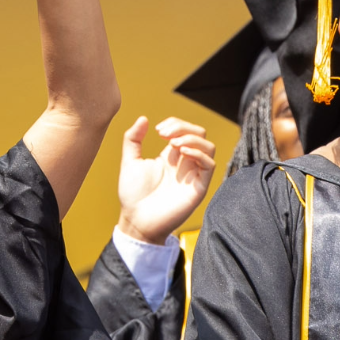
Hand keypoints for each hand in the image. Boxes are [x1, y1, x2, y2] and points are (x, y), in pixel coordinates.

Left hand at [116, 116, 215, 245]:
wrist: (136, 221)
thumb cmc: (133, 195)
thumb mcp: (130, 162)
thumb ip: (133, 139)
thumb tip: (143, 118)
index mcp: (171, 156)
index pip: (185, 130)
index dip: (175, 123)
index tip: (157, 129)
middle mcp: (185, 164)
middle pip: (199, 134)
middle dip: (183, 127)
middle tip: (164, 134)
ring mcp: (193, 175)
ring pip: (208, 147)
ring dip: (192, 139)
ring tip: (174, 144)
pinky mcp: (198, 188)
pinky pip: (209, 165)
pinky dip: (198, 154)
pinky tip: (181, 153)